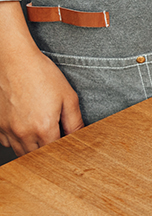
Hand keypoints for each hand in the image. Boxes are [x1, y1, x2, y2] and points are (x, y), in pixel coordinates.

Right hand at [0, 2, 82, 155]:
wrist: (14, 60)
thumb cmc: (41, 74)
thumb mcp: (68, 96)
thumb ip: (75, 121)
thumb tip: (80, 136)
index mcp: (43, 127)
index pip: (57, 151)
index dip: (65, 150)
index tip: (70, 146)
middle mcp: (23, 132)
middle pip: (38, 155)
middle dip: (49, 152)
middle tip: (57, 141)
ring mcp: (7, 129)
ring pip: (21, 151)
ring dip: (33, 148)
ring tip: (42, 135)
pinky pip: (7, 142)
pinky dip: (17, 141)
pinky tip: (26, 130)